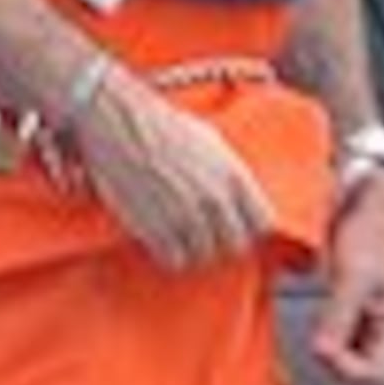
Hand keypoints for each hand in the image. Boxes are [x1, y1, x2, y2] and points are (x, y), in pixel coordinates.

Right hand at [73, 64, 277, 271]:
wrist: (121, 124)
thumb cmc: (163, 127)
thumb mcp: (211, 142)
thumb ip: (230, 174)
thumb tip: (239, 198)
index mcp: (234, 175)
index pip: (262, 223)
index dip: (249, 227)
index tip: (236, 226)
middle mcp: (215, 199)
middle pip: (235, 245)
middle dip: (223, 242)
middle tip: (206, 234)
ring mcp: (187, 217)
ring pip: (204, 256)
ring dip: (193, 249)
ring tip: (180, 235)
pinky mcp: (157, 229)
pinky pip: (175, 260)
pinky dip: (169, 255)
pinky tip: (162, 238)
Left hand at [309, 169, 383, 384]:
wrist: (367, 195)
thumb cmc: (375, 227)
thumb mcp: (355, 275)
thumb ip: (338, 317)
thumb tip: (322, 352)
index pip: (375, 377)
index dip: (346, 370)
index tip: (322, 350)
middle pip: (359, 372)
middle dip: (335, 360)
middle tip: (317, 338)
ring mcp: (369, 319)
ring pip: (345, 355)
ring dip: (328, 345)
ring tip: (319, 321)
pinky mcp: (352, 307)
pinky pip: (336, 335)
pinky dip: (323, 331)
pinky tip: (317, 314)